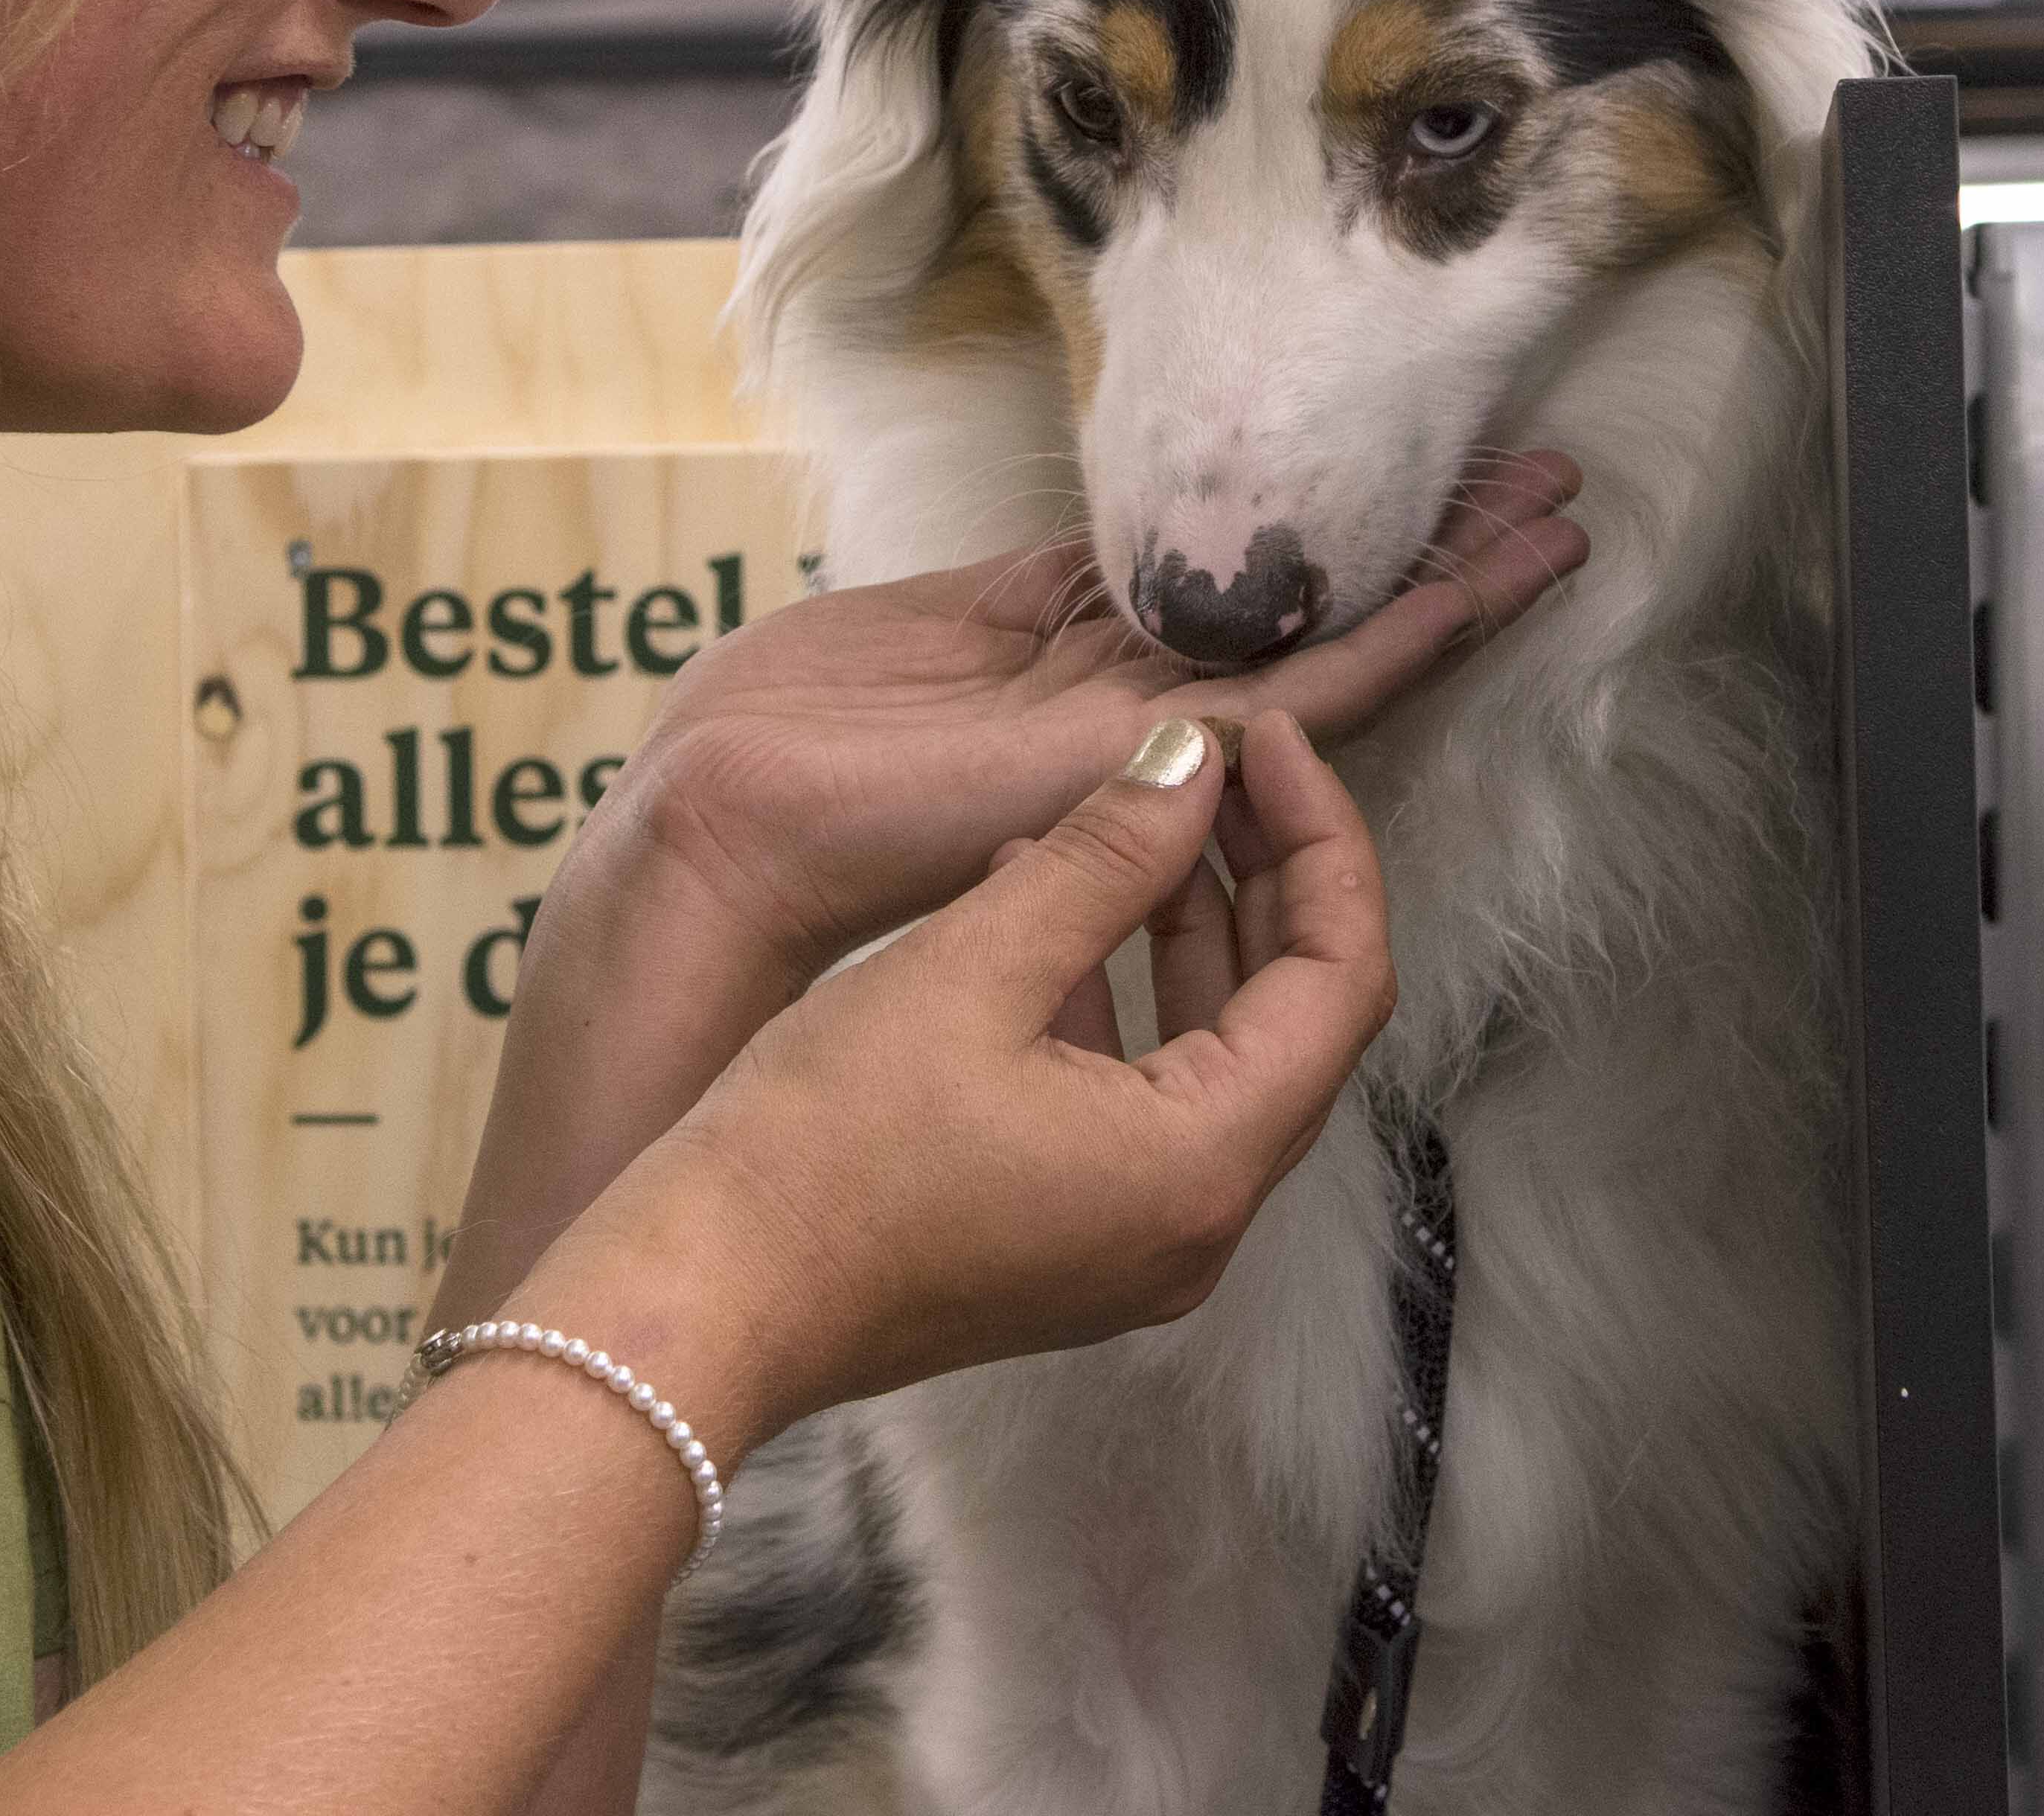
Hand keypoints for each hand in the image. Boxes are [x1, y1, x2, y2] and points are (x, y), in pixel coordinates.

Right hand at [527, 712, 1391, 1449]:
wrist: (700, 1305)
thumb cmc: (822, 1146)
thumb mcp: (970, 970)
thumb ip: (1104, 857)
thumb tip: (1196, 762)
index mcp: (1202, 1163)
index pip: (1343, 978)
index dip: (1323, 840)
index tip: (1266, 738)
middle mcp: (1198, 1224)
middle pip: (1296, 1021)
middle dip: (1264, 879)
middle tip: (1212, 764)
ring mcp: (1134, 1247)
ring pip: (1216, 1058)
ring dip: (1185, 932)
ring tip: (1122, 815)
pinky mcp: (1069, 1245)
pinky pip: (1141, 1101)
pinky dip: (1117, 1000)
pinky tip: (1038, 911)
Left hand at [590, 447, 1585, 989]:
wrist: (736, 822)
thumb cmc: (790, 739)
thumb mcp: (929, 624)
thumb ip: (1037, 599)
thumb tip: (1114, 548)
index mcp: (1080, 669)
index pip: (1243, 601)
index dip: (1337, 547)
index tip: (1416, 485)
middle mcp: (1144, 716)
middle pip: (1322, 627)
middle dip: (1435, 564)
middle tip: (1552, 496)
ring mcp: (1163, 745)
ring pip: (1345, 658)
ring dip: (1455, 591)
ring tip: (1557, 528)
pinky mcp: (1164, 760)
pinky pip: (1310, 691)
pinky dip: (1406, 634)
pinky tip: (1481, 590)